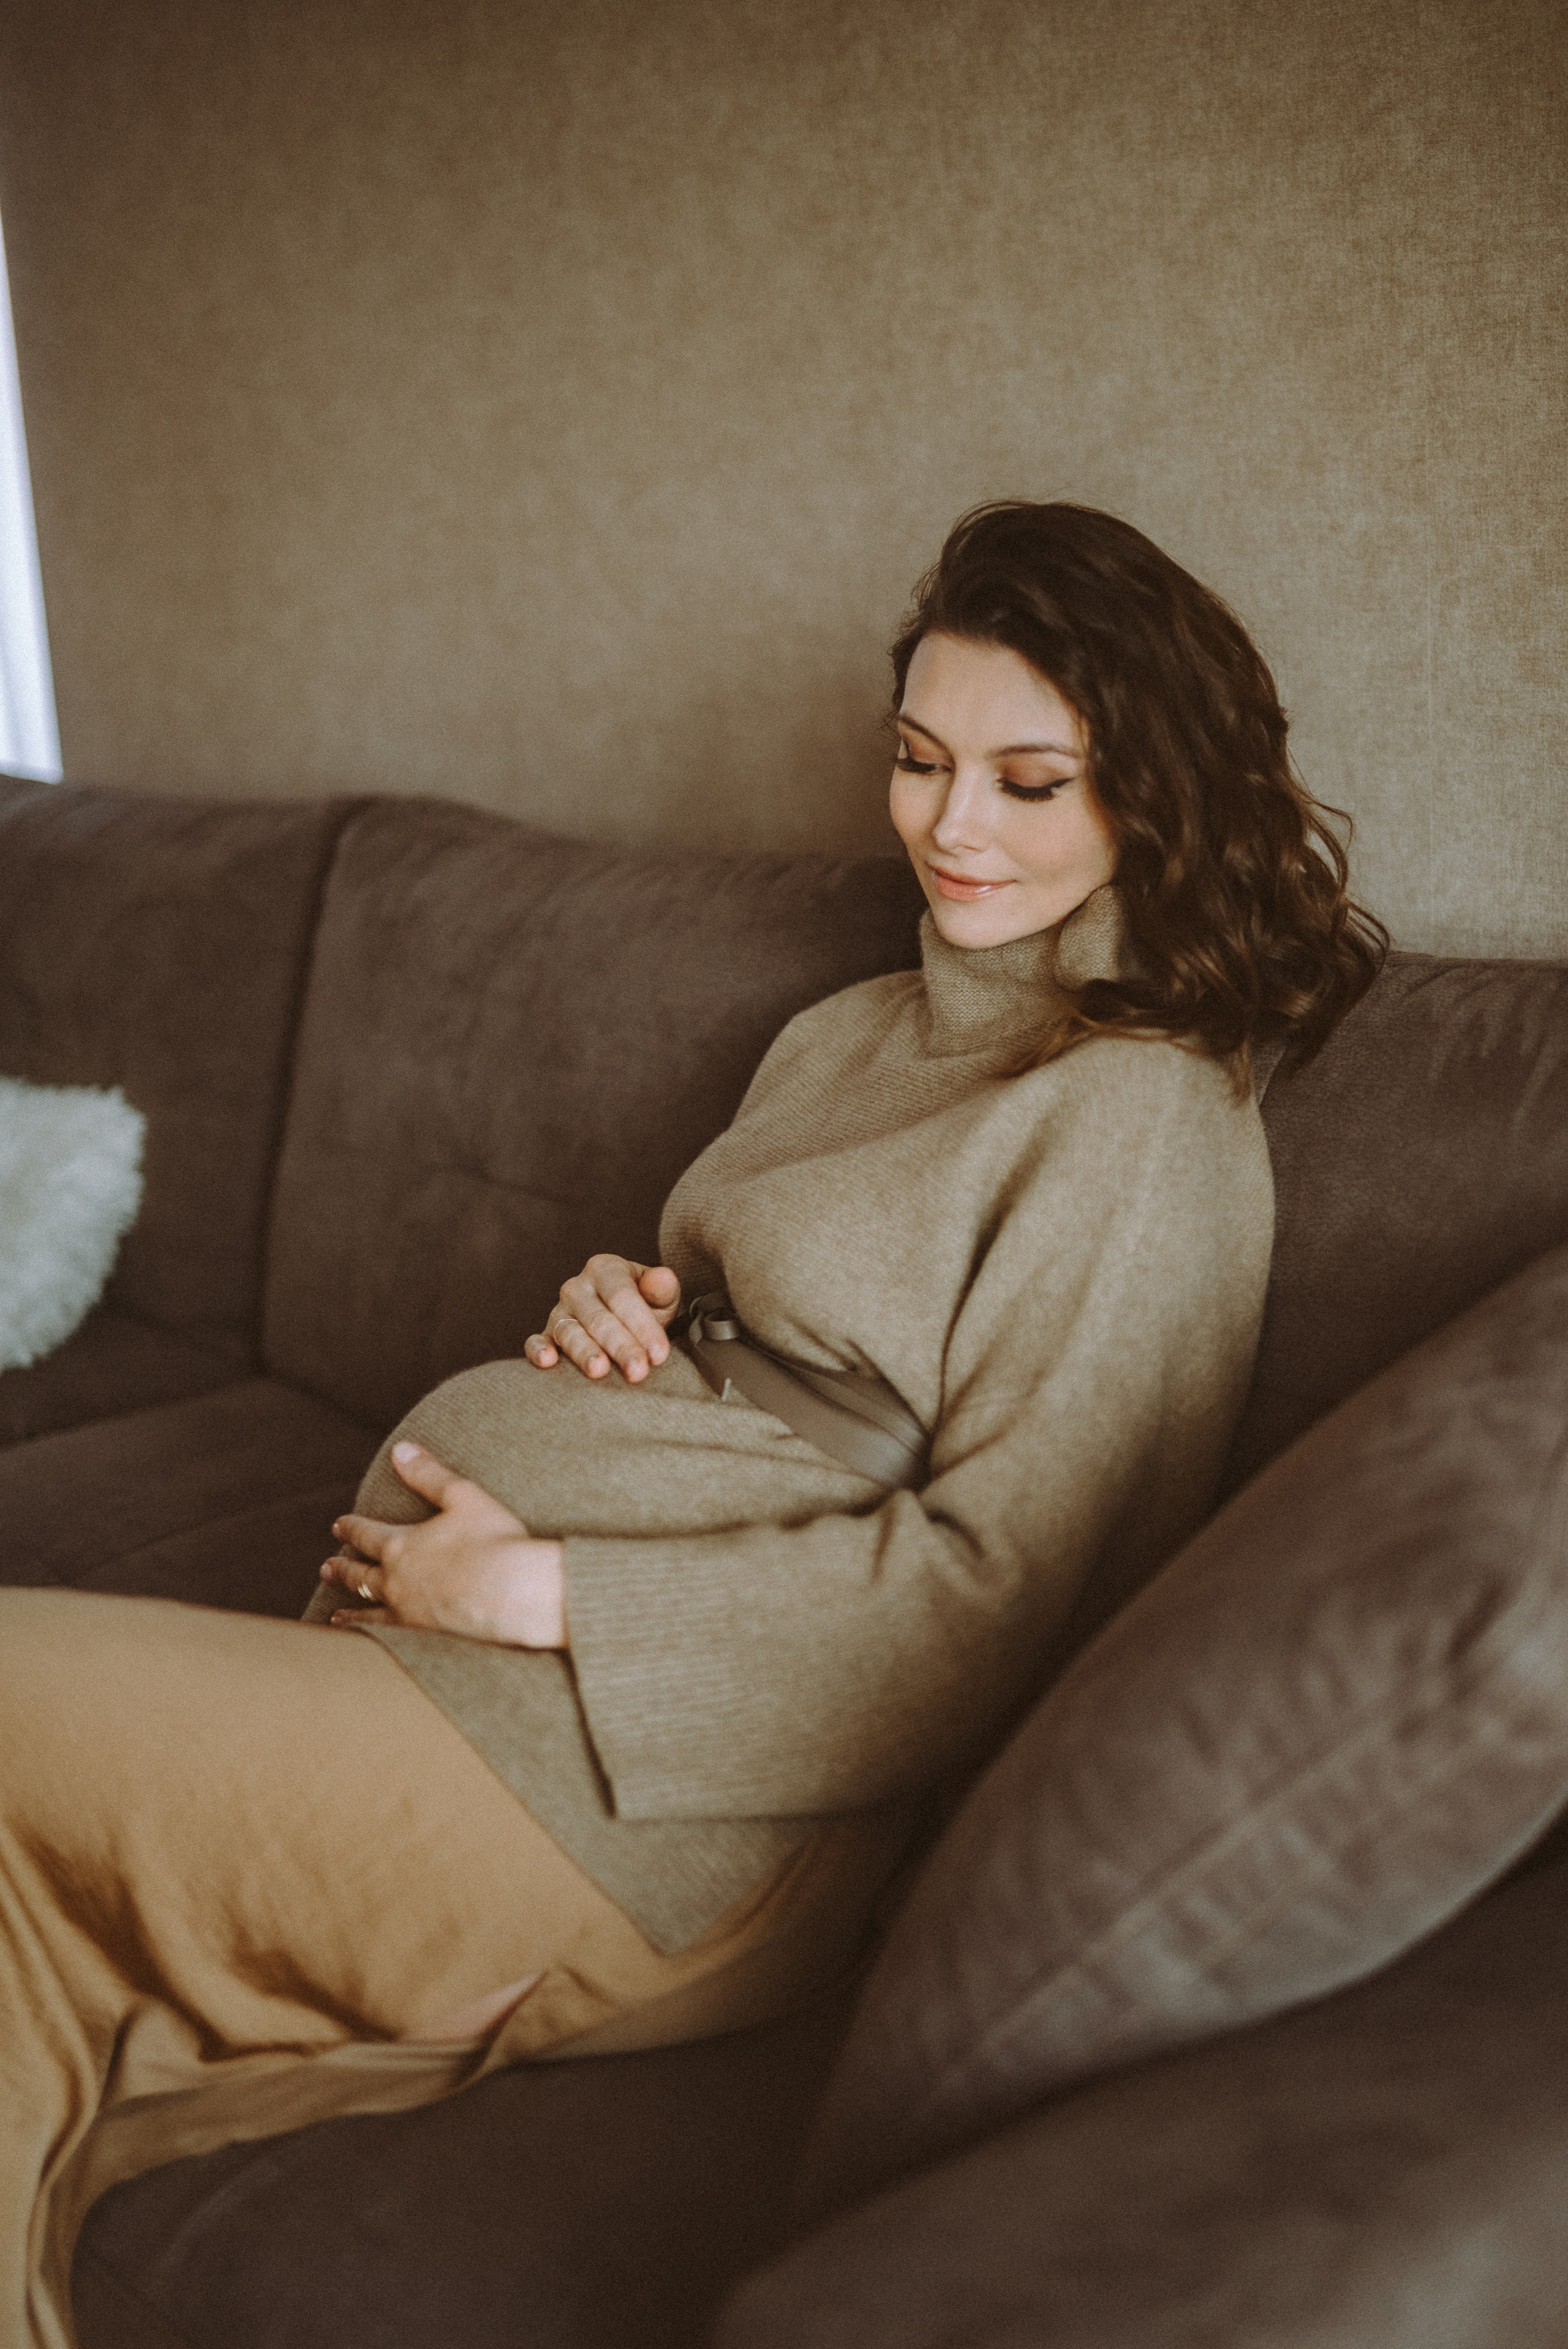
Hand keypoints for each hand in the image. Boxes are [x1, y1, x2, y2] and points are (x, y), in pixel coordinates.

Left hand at [319, 1442, 566, 1647]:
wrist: (515, 1594)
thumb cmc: (495, 1542)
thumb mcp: (463, 1497)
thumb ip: (428, 1474)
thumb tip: (400, 1450)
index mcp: (402, 1545)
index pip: (366, 1534)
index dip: (351, 1528)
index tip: (338, 1526)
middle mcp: (396, 1580)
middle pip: (360, 1573)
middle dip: (342, 1568)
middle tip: (326, 1567)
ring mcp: (407, 1612)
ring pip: (368, 1608)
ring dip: (349, 1607)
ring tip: (334, 1614)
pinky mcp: (422, 1637)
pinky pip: (386, 1637)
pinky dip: (369, 1637)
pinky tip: (366, 1642)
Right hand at [523, 1255, 680, 1383]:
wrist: (626, 1321)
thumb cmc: (647, 1308)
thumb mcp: (661, 1298)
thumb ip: (662, 1290)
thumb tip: (663, 1277)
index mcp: (605, 1269)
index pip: (623, 1297)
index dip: (642, 1325)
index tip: (659, 1354)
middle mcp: (577, 1287)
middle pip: (599, 1319)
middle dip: (620, 1346)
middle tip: (638, 1372)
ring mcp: (558, 1312)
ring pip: (570, 1333)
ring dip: (584, 1352)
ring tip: (599, 1370)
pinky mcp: (546, 1336)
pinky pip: (535, 1342)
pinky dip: (537, 1351)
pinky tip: (548, 1361)